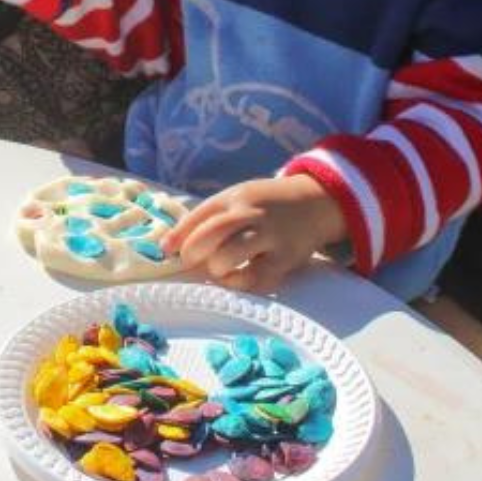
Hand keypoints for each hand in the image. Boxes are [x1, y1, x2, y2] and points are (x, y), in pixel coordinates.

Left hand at [162, 175, 346, 293]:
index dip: (178, 236)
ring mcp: (269, 235)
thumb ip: (207, 217)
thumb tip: (168, 246)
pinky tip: (236, 278)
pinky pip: (254, 278)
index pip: (199, 215)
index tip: (166, 251)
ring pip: (229, 256)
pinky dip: (239, 282)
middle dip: (193, 253)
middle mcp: (251, 214)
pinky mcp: (285, 258)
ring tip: (219, 268)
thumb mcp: (237, 198)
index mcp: (235, 198)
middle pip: (210, 234)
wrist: (314, 202)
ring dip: (216, 268)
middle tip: (193, 262)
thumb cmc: (265, 205)